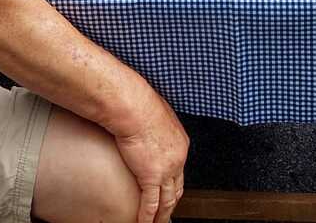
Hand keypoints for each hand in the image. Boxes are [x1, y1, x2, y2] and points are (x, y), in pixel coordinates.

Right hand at [113, 91, 188, 222]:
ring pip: (167, 200)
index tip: (169, 190)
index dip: (174, 183)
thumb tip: (151, 125)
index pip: (180, 170)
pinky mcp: (151, 176)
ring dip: (162, 215)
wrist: (134, 107)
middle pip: (177, 188)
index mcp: (181, 143)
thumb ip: (158, 126)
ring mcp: (166, 169)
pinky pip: (150, 204)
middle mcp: (178, 159)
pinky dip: (147, 217)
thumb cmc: (142, 104)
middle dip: (172, 202)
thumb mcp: (158, 115)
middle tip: (166, 212)